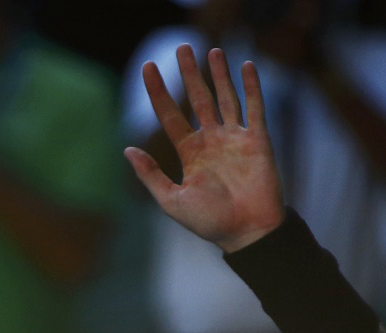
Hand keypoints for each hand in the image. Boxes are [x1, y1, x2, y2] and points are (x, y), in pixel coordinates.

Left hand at [124, 45, 284, 251]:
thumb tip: (127, 150)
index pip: (170, 114)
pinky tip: (246, 66)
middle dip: (189, 74)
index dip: (158, 91)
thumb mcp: (171, 200)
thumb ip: (150, 174)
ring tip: (212, 50)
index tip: (148, 67)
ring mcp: (235, 138)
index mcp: (190, 152)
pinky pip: (255, 108)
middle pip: (198, 98)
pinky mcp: (258, 140)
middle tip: (182, 47)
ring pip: (225, 98)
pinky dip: (252, 87)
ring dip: (219, 74)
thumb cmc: (209, 221)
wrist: (246, 232)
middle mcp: (212, 140)